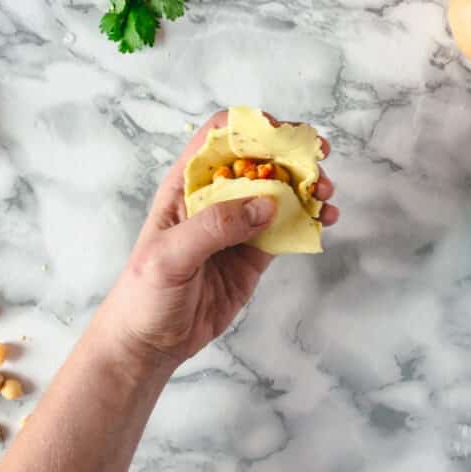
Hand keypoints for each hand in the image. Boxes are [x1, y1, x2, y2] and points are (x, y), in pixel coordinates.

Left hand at [101, 111, 337, 368]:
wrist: (149, 343)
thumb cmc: (143, 294)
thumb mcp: (169, 255)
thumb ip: (214, 227)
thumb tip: (265, 204)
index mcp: (186, 186)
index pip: (219, 137)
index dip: (251, 127)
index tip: (284, 135)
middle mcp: (215, 198)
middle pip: (259, 159)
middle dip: (291, 155)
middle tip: (318, 161)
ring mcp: (238, 225)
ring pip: (279, 191)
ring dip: (307, 185)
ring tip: (326, 195)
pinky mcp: (255, 253)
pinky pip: (287, 226)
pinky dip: (310, 218)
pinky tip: (326, 219)